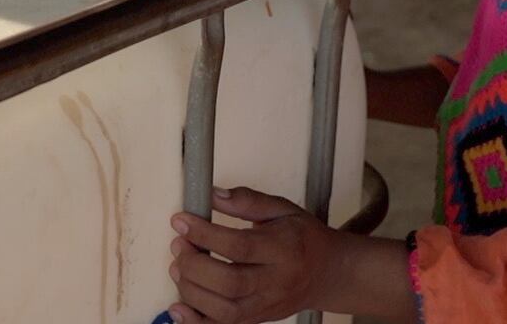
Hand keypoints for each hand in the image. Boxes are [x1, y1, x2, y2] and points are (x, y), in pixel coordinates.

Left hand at [167, 187, 336, 322]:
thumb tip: (213, 195)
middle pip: (230, 283)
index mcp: (284, 249)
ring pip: (225, 310)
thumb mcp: (283, 209)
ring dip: (192, 291)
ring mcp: (267, 305)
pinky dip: (196, 322)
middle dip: (194, 264)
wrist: (328, 273)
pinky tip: (178, 308)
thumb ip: (247, 200)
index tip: (182, 221)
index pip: (239, 246)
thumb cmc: (304, 239)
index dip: (204, 234)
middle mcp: (276, 282)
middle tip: (179, 244)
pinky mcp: (257, 320)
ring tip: (178, 267)